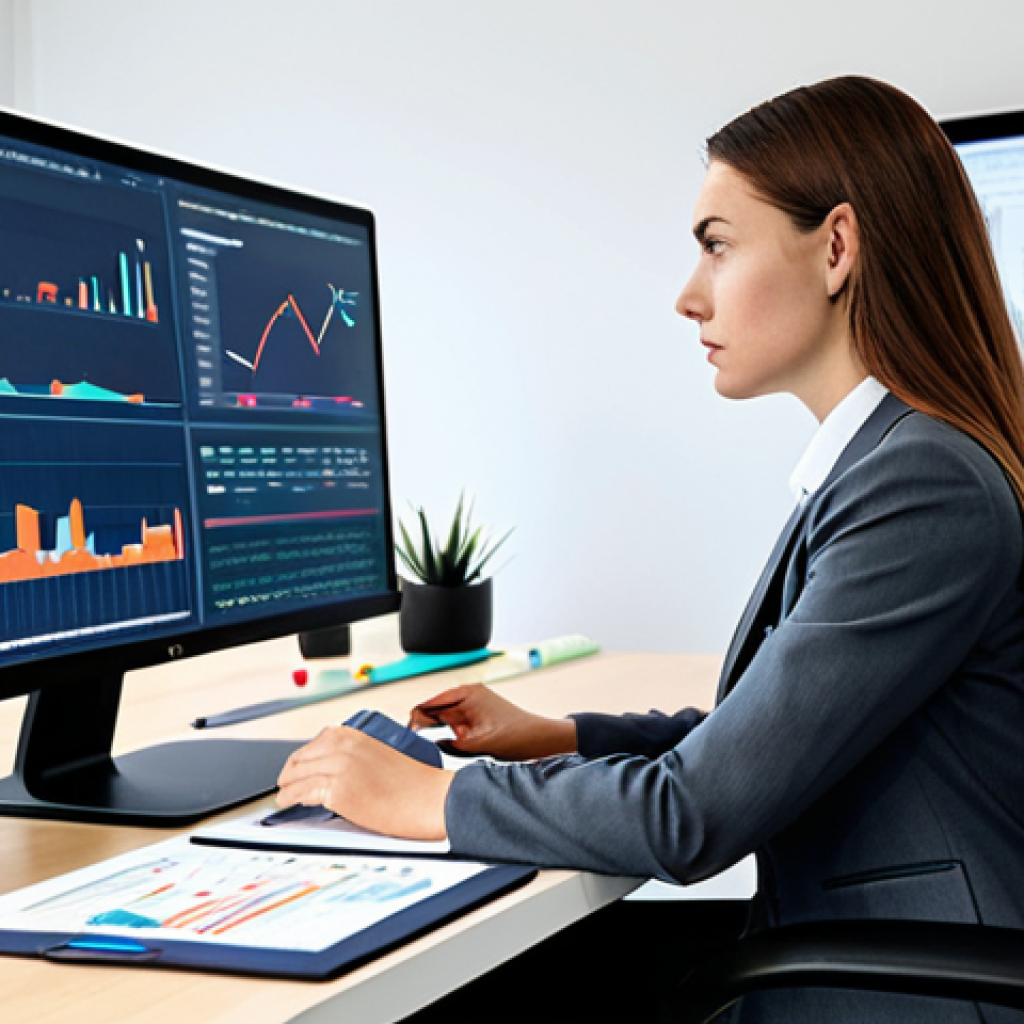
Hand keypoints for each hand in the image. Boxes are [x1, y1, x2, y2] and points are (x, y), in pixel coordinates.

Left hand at [276, 726, 452, 840]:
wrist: (429, 798)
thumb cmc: (413, 782)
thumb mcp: (379, 755)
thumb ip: (355, 755)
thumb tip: (335, 768)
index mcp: (354, 734)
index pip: (316, 742)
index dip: (302, 756)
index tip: (298, 765)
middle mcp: (342, 747)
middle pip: (301, 758)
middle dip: (290, 771)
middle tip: (285, 781)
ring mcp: (338, 768)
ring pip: (297, 775)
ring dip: (286, 786)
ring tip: (283, 795)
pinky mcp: (337, 792)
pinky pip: (302, 793)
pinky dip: (290, 798)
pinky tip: (288, 802)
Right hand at [408, 683, 576, 760]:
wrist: (541, 739)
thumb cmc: (516, 736)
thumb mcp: (479, 744)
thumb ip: (452, 744)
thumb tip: (430, 745)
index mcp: (468, 694)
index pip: (432, 702)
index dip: (417, 716)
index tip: (405, 731)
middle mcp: (469, 695)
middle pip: (436, 708)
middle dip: (422, 722)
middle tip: (408, 740)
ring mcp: (474, 705)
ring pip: (444, 716)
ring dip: (434, 728)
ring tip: (418, 741)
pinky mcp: (478, 716)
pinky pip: (455, 722)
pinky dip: (447, 732)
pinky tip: (440, 742)